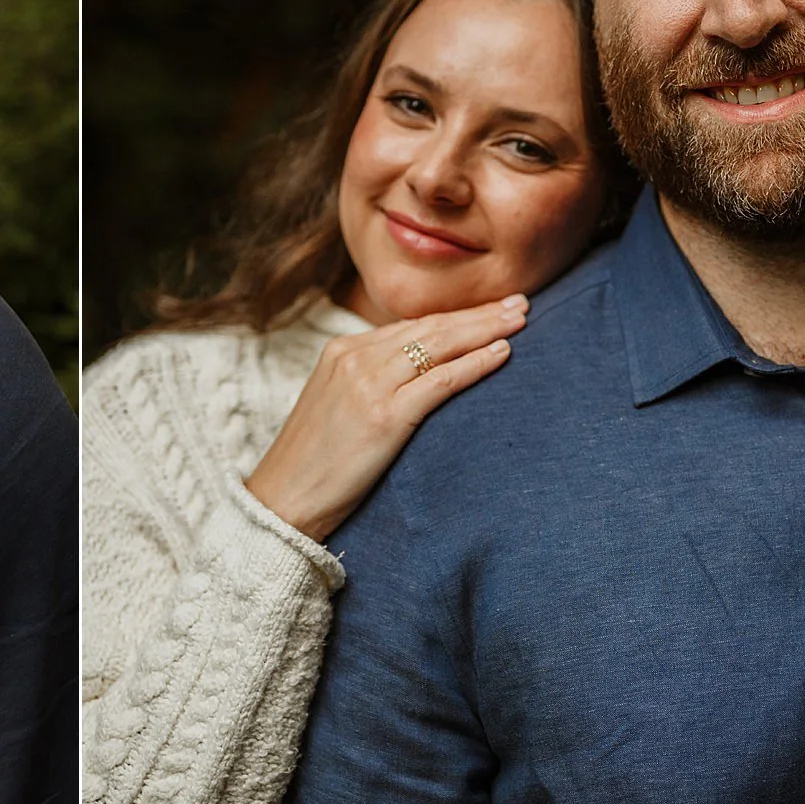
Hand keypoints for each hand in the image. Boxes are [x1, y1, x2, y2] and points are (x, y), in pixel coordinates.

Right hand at [245, 295, 526, 542]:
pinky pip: (441, 381)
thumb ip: (370, 380)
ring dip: (485, 329)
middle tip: (519, 302)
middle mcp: (354, 357)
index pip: (409, 325)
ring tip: (521, 319)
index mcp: (341, 350)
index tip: (488, 309)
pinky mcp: (384, 415)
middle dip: (478, 314)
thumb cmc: (314, 462)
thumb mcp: (337, 404)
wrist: (283, 501)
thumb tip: (416, 376)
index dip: (453, 316)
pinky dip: (475, 364)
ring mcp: (368, 384)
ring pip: (439, 346)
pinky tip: (503, 353)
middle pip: (429, 328)